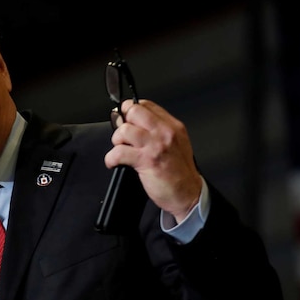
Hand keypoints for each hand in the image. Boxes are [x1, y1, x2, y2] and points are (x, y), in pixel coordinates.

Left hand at [105, 99, 202, 222]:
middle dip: (123, 121)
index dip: (130, 110)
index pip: (146, 105)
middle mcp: (165, 132)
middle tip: (122, 135)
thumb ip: (156, 131)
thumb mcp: (174, 144)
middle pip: (134, 111)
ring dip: (116, 141)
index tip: (126, 119)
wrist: (188, 194)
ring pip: (125, 130)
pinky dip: (110, 158)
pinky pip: (118, 152)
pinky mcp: (146, 161)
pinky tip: (114, 163)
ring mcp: (156, 145)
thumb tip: (130, 122)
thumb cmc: (179, 173)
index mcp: (173, 126)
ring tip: (120, 150)